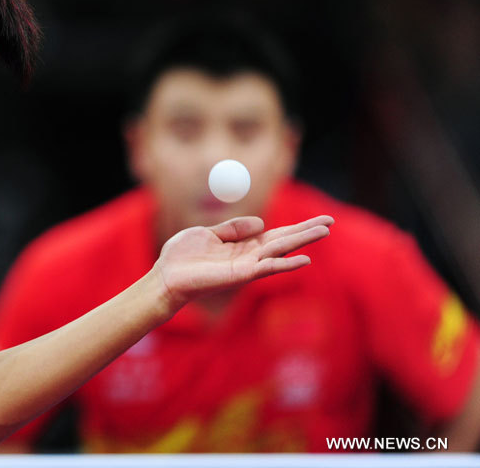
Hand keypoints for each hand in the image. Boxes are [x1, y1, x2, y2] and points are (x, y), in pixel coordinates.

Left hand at [154, 215, 333, 310]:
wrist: (165, 275)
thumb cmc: (182, 256)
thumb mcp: (208, 233)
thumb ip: (233, 228)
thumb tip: (260, 222)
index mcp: (242, 246)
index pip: (276, 234)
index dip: (296, 227)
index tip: (319, 220)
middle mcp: (249, 257)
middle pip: (284, 242)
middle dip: (307, 232)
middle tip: (331, 222)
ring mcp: (246, 267)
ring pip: (280, 252)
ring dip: (302, 242)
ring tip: (324, 232)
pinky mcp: (239, 275)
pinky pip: (266, 268)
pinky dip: (285, 263)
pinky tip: (304, 260)